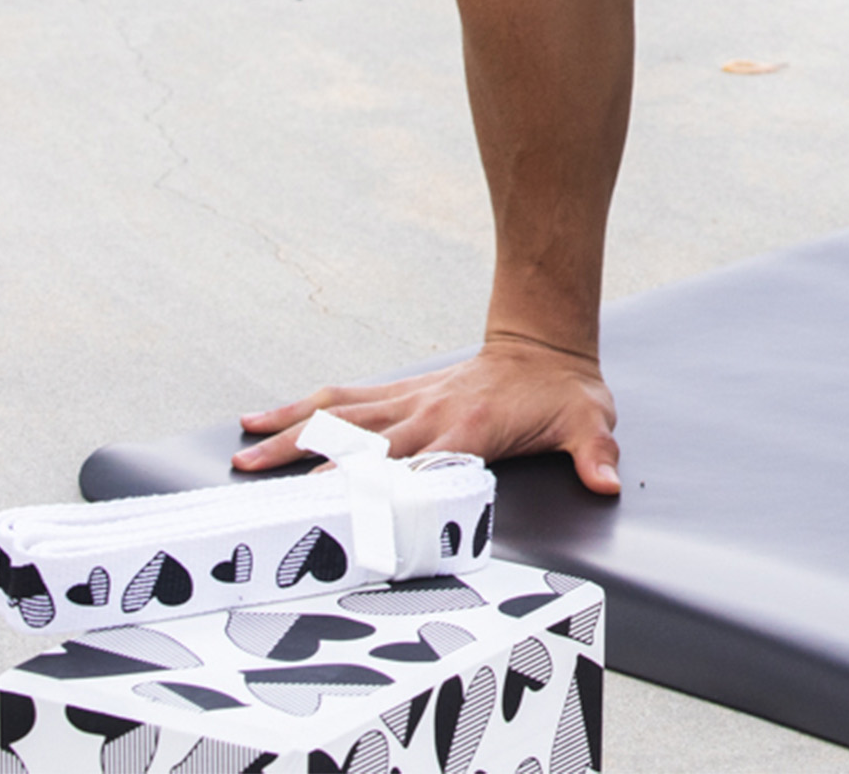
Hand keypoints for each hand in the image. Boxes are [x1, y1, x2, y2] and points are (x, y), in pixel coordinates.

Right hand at [233, 331, 621, 494]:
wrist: (548, 345)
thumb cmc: (564, 392)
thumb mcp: (589, 421)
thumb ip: (595, 454)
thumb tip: (607, 482)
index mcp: (466, 429)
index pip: (412, 463)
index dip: (373, 482)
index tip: (331, 502)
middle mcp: (427, 414)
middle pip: (357, 442)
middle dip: (305, 460)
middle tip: (254, 478)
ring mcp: (409, 401)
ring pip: (338, 417)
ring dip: (289, 433)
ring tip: (241, 452)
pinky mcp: (401, 394)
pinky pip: (344, 400)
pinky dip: (303, 408)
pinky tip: (262, 417)